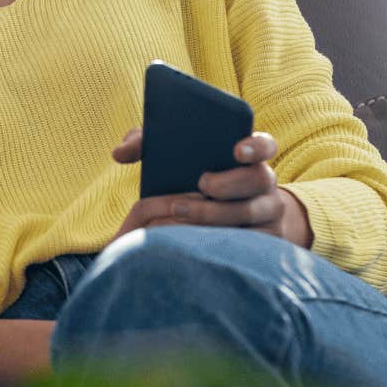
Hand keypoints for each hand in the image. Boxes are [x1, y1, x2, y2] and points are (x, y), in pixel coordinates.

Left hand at [109, 127, 313, 247]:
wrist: (221, 217)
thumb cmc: (193, 178)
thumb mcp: (173, 157)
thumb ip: (147, 143)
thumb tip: (119, 153)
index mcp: (248, 156)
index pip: (265, 144)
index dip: (256, 145)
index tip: (236, 149)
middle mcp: (264, 182)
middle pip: (260, 179)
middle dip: (231, 181)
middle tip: (203, 182)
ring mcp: (267, 212)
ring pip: (252, 212)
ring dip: (217, 212)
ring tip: (180, 210)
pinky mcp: (263, 241)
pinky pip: (250, 242)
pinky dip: (223, 239)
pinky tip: (196, 238)